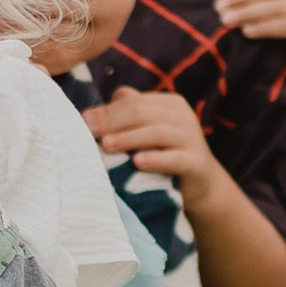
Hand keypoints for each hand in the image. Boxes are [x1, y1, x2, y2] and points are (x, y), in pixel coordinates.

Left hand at [84, 87, 215, 185]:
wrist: (202, 185)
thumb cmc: (165, 156)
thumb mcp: (148, 133)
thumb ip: (127, 118)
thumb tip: (90, 113)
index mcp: (169, 104)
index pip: (133, 101)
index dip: (106, 110)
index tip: (82, 121)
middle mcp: (182, 116)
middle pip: (141, 112)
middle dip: (111, 121)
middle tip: (88, 131)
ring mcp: (192, 138)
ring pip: (156, 132)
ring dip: (128, 138)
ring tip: (106, 145)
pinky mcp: (196, 162)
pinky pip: (175, 159)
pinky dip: (156, 159)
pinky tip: (137, 162)